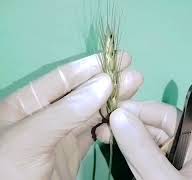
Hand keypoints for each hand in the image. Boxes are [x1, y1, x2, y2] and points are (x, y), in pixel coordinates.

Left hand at [0, 52, 142, 179]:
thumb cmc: (9, 172)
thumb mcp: (30, 139)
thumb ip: (66, 111)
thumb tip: (104, 83)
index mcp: (26, 105)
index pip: (61, 79)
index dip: (89, 66)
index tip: (116, 58)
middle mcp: (44, 116)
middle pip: (81, 94)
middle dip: (107, 83)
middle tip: (133, 74)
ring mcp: (59, 136)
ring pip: (91, 113)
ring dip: (113, 103)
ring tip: (135, 91)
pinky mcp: (72, 154)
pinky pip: (94, 134)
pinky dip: (110, 127)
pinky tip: (123, 120)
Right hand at [107, 101, 191, 179]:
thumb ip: (141, 149)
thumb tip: (119, 115)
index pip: (171, 117)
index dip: (142, 111)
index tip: (114, 111)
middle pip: (159, 129)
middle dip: (131, 126)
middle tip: (103, 128)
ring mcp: (181, 164)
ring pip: (150, 143)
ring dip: (127, 140)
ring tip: (104, 137)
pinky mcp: (168, 175)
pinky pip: (148, 159)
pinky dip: (132, 156)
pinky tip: (118, 150)